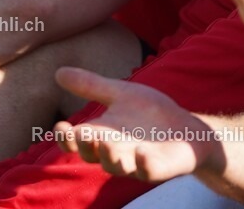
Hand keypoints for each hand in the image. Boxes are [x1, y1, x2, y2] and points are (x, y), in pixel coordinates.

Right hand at [54, 67, 222, 181]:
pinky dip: (143, 165)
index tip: (60, 126)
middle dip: (85, 147)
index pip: (77, 141)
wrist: (186, 128)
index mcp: (103, 135)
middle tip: (81, 134)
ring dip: (110, 157)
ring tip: (107, 144)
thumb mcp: (120, 94)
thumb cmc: (149, 114)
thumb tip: (58, 71)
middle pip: (93, 155)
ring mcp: (136, 162)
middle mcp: (115, 152)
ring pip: (117, 167)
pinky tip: (141, 153)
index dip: (66, 138)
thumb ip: (91, 86)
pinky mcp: (158, 168)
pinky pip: (148, 172)